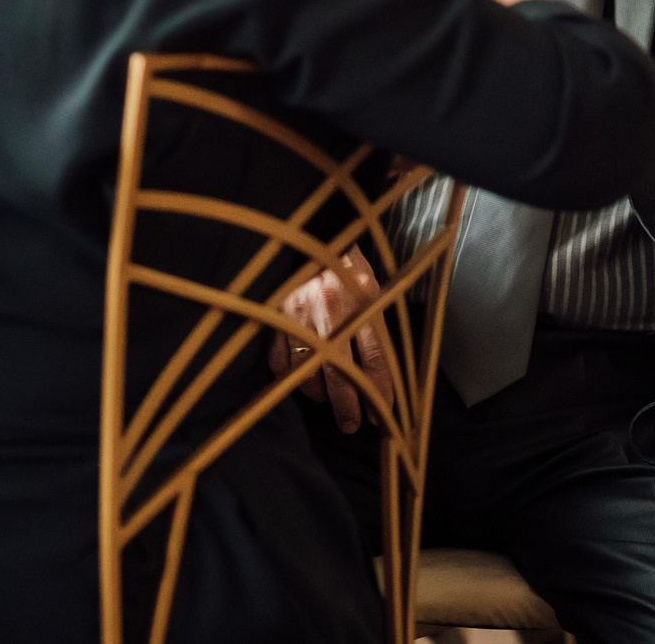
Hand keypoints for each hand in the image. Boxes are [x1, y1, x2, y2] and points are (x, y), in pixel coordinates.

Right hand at [269, 246, 394, 433]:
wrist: (305, 230)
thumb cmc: (344, 260)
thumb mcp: (369, 284)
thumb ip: (374, 323)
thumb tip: (379, 371)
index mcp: (359, 296)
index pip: (374, 357)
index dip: (379, 390)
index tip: (382, 412)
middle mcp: (327, 308)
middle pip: (341, 373)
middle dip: (348, 406)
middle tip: (353, 424)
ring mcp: (295, 315)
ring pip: (307, 373)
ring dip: (320, 394)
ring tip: (329, 399)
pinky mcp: (271, 318)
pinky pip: (279, 363)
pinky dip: (291, 377)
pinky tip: (302, 379)